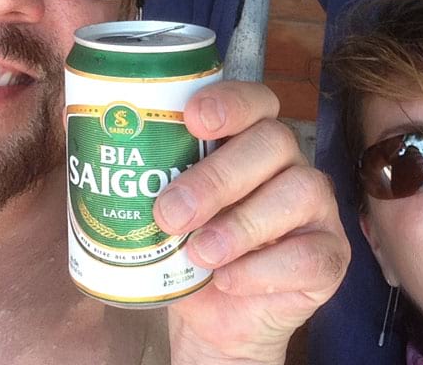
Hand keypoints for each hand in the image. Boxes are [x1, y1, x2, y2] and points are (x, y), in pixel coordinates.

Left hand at [154, 81, 349, 364]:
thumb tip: (92, 147)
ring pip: (299, 192)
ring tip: (199, 254)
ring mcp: (317, 208)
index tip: (192, 120)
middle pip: (272, 141)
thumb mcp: (164, 213)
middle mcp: (289, 164)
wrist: (214, 320)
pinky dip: (262, 270)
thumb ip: (146, 182)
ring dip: (241, 224)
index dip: (229, 102)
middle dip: (218, 176)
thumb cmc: (188, 252)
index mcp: (250, 140)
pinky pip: (308, 254)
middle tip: (172, 213)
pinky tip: (228, 281)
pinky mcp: (329, 255)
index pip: (255, 101)